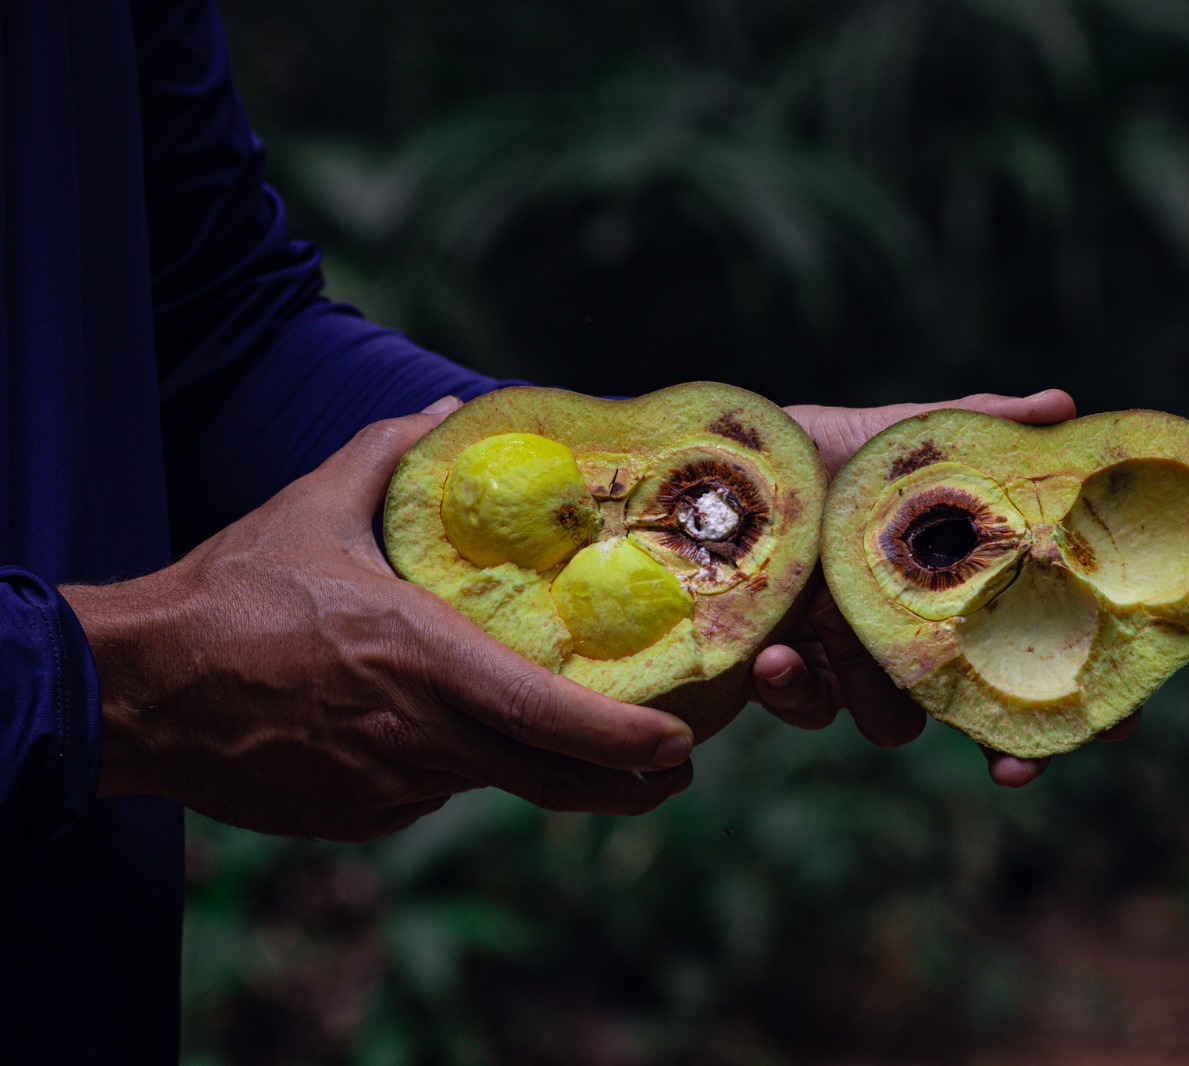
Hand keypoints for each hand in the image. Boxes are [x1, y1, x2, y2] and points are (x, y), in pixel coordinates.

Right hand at [64, 399, 694, 840]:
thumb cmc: (228, 594)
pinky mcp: (358, 818)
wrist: (135, 688)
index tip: (679, 743)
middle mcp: (420, 736)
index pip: (551, 718)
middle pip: (547, 779)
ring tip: (532, 718)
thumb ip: (388, 451)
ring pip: (485, 777)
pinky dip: (444, 763)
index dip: (626, 741)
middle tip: (671, 767)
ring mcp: (389, 787)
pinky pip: (428, 792)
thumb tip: (447, 402)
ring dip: (516, 754)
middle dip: (623, 784)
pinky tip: (412, 723)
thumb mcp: (311, 506)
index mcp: (424, 660)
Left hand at [759, 390, 1140, 786]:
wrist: (727, 465)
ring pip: (893, 722)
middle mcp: (914, 633)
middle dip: (1008, 749)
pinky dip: (796, 690)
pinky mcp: (790, 671)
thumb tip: (1061, 405)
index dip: (1081, 696)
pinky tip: (775, 656)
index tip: (1112, 728)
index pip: (1039, 647)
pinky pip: (809, 709)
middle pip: (982, 714)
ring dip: (875, 699)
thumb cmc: (828, 450)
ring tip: (836, 642)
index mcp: (958, 587)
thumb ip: (977, 424)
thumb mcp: (904, 435)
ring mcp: (853, 659)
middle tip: (1015, 768)